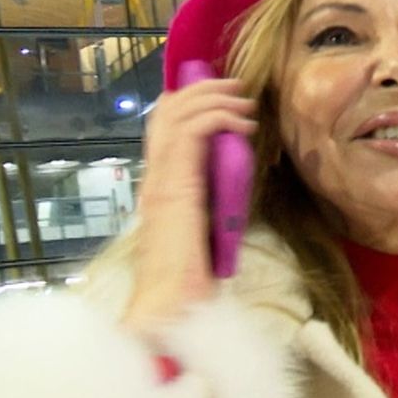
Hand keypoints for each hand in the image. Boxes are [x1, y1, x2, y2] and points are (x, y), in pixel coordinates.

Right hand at [123, 78, 256, 331]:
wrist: (170, 309)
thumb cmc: (189, 284)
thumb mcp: (204, 234)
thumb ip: (210, 207)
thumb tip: (230, 189)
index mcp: (159, 188)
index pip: (163, 129)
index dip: (188, 103)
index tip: (222, 98)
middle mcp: (153, 178)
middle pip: (167, 112)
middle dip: (203, 91)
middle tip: (236, 88)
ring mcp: (160, 180)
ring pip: (178, 114)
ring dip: (215, 99)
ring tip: (244, 102)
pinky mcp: (175, 187)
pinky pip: (193, 133)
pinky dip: (219, 118)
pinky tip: (242, 125)